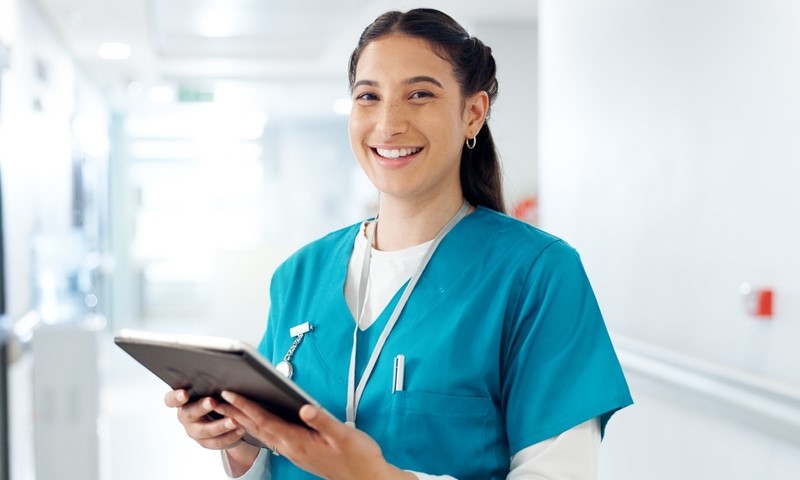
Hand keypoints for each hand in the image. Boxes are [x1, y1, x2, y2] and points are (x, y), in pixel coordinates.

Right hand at [163, 389, 245, 449]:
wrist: (220, 415)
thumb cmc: (213, 394)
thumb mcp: (209, 388)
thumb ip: (210, 383)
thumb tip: (222, 371)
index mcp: (181, 401)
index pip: (171, 399)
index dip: (176, 397)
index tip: (184, 394)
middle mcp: (185, 416)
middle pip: (189, 414)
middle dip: (201, 407)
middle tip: (212, 402)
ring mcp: (194, 431)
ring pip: (205, 431)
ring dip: (220, 426)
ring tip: (233, 421)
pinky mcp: (205, 442)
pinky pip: (216, 442)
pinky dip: (229, 436)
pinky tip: (240, 430)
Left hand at [218, 391, 414, 479]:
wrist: (365, 477)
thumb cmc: (357, 457)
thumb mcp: (343, 435)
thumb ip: (323, 420)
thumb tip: (304, 407)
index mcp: (298, 441)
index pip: (265, 420)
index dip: (246, 406)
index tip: (230, 394)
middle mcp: (290, 448)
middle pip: (257, 427)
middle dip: (236, 412)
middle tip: (217, 399)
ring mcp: (293, 452)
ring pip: (262, 434)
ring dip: (244, 420)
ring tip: (229, 409)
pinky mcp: (299, 453)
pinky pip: (271, 438)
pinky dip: (258, 428)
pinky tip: (257, 423)